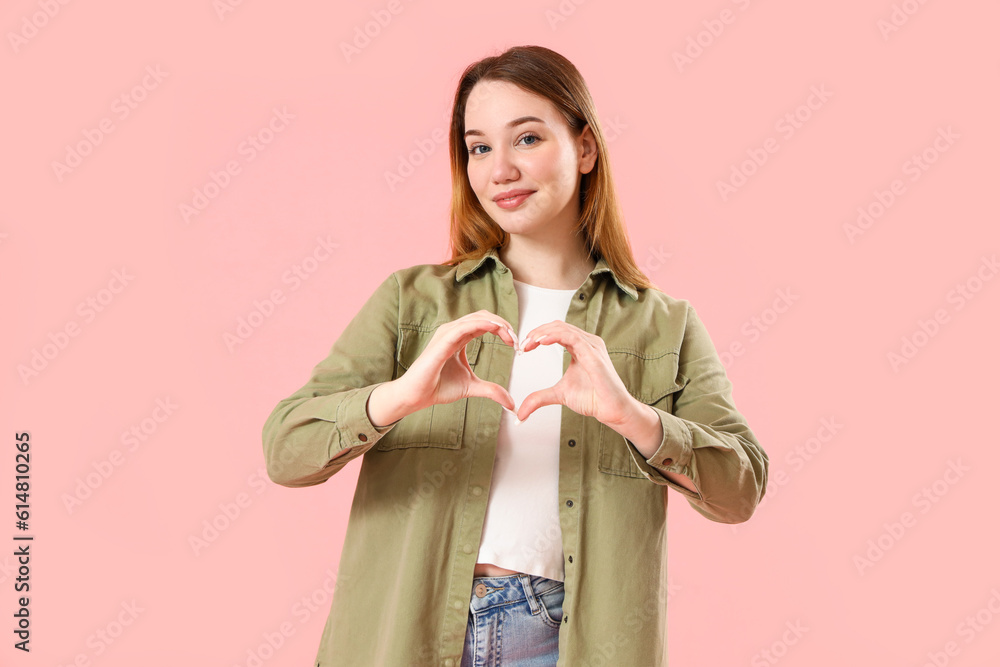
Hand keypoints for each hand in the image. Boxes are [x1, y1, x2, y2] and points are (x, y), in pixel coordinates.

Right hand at [395, 310, 517, 413]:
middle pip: (484, 317)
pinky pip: (464, 326)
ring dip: (497, 324)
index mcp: (460, 338)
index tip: (515, 344)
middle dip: (504, 325)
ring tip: (510, 336)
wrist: (417, 395)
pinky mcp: (442, 341)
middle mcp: (453, 331)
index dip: (503, 330)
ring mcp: (447, 334)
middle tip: (517, 340)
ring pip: (477, 318)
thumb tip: (510, 403)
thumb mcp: (472, 387)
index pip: (485, 324)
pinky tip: (495, 329)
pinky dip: (482, 324)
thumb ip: (491, 390)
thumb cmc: (437, 386)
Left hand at [515, 321, 638, 427]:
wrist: (612, 410)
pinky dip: (555, 336)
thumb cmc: (593, 399)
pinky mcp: (594, 354)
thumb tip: (521, 412)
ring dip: (543, 333)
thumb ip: (540, 398)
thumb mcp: (559, 395)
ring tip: (529, 341)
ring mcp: (592, 347)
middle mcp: (587, 343)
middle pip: (558, 326)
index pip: (556, 332)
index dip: (538, 335)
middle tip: (523, 344)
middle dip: (537, 332)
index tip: (524, 347)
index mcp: (580, 347)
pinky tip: (542, 341)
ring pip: (564, 328)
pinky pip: (573, 338)